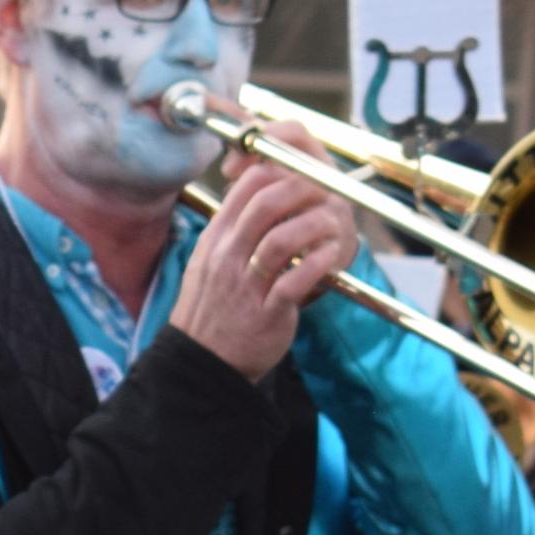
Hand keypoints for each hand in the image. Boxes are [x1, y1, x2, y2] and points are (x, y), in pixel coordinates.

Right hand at [162, 150, 353, 379]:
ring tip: (333, 224)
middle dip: (302, 189)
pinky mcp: (267, 314)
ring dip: (314, 225)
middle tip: (325, 191)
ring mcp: (245, 286)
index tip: (302, 175)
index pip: (246, 187)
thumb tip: (262, 197)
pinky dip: (317, 263)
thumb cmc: (212, 310)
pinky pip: (294, 281)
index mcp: (215, 240)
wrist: (201, 362)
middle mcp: (227, 258)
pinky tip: (330, 255)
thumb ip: (233, 230)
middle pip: (265, 204)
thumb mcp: (209, 262)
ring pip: (280, 239)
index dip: (280, 172)